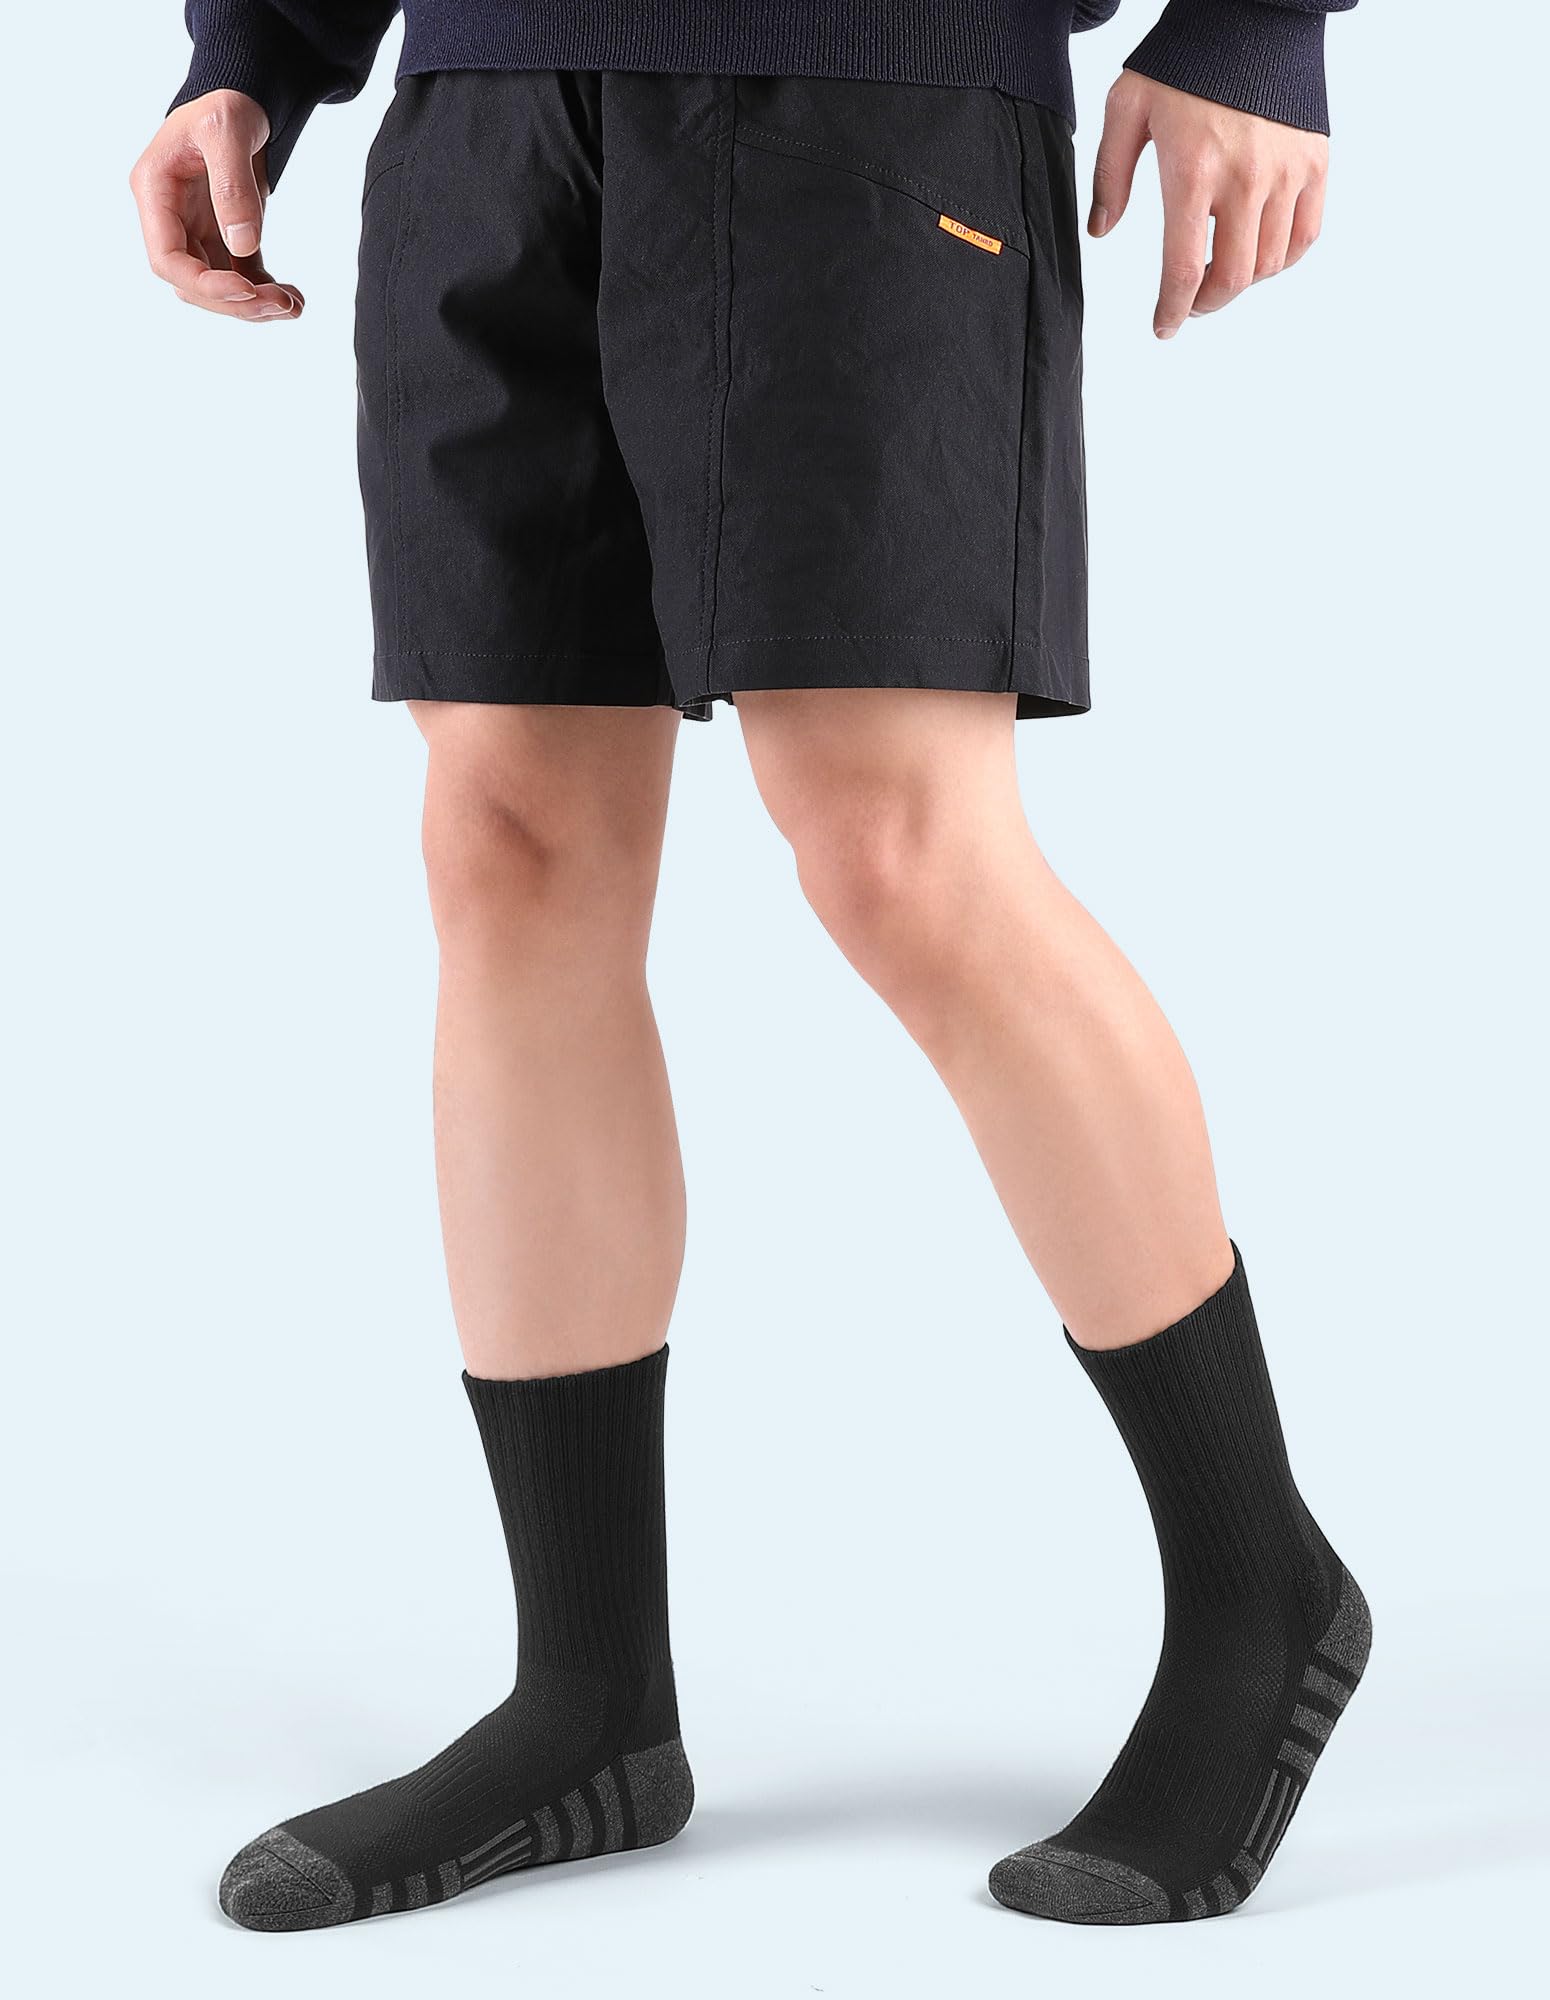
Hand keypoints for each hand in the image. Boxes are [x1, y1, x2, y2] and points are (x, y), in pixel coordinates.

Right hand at [130, 91, 302, 322]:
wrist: (244, 98)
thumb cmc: (226, 103)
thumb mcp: (228, 131)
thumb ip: (233, 186)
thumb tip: (242, 244)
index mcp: (155, 191)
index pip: (166, 258)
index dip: (203, 284)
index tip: (245, 290)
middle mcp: (171, 218)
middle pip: (192, 284)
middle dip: (236, 302)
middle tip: (281, 305)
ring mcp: (197, 231)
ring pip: (218, 288)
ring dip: (255, 305)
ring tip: (293, 305)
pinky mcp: (224, 237)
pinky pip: (241, 277)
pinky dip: (266, 292)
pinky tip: (294, 298)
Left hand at [1091, 72, 1326, 339]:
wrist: (1254, 10)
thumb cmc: (1184, 58)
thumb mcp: (1127, 106)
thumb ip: (1109, 174)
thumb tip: (1100, 231)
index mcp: (1192, 171)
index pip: (1185, 269)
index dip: (1173, 312)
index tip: (1164, 327)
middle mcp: (1244, 179)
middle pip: (1233, 278)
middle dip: (1207, 303)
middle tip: (1191, 302)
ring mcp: (1286, 172)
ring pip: (1271, 264)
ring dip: (1243, 282)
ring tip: (1222, 271)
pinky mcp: (1315, 162)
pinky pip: (1306, 234)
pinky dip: (1284, 258)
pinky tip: (1261, 253)